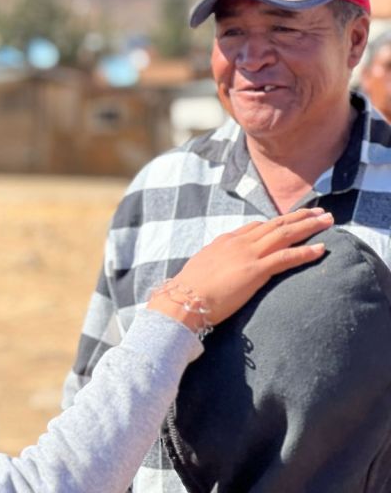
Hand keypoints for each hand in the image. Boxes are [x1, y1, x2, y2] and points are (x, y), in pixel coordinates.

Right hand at [147, 208, 331, 332]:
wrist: (183, 299)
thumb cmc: (189, 290)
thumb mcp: (203, 267)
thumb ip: (217, 262)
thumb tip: (221, 267)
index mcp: (225, 241)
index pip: (256, 226)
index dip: (277, 222)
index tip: (292, 219)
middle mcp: (238, 242)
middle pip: (275, 224)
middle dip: (299, 217)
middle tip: (319, 212)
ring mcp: (247, 254)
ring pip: (285, 234)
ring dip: (308, 226)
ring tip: (328, 221)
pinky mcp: (255, 270)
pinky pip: (286, 257)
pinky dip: (306, 252)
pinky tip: (321, 249)